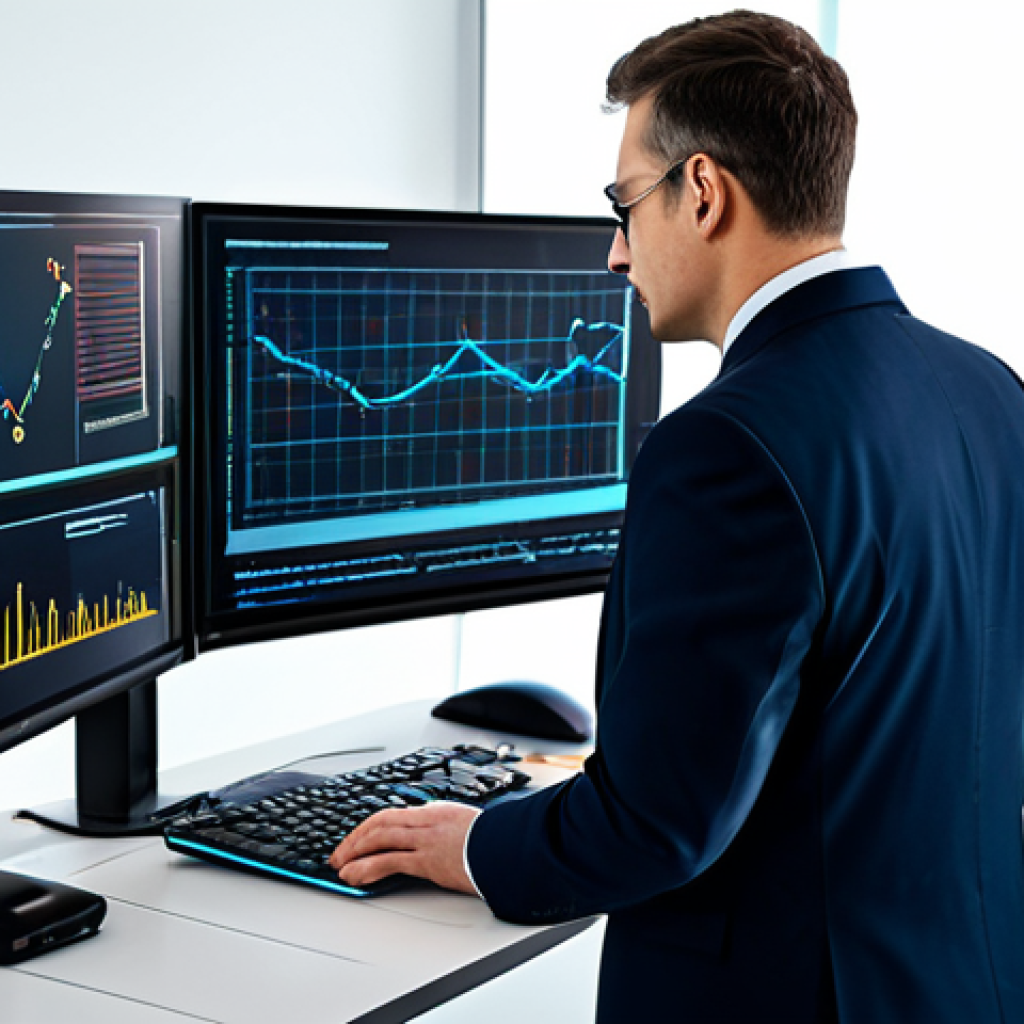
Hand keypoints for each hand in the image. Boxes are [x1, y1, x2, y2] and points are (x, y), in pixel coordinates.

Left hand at [328, 801, 481, 893]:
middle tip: (341, 852)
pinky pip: (388, 861)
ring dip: (354, 852)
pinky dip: (367, 868)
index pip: (393, 814)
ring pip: (379, 838)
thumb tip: (443, 840)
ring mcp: (425, 840)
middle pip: (380, 823)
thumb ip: (450, 831)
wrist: (509, 846)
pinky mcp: (427, 860)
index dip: (370, 826)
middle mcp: (427, 821)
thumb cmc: (496, 841)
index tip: (360, 838)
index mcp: (436, 811)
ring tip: (340, 866)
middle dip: (355, 838)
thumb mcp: (469, 827)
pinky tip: (355, 876)